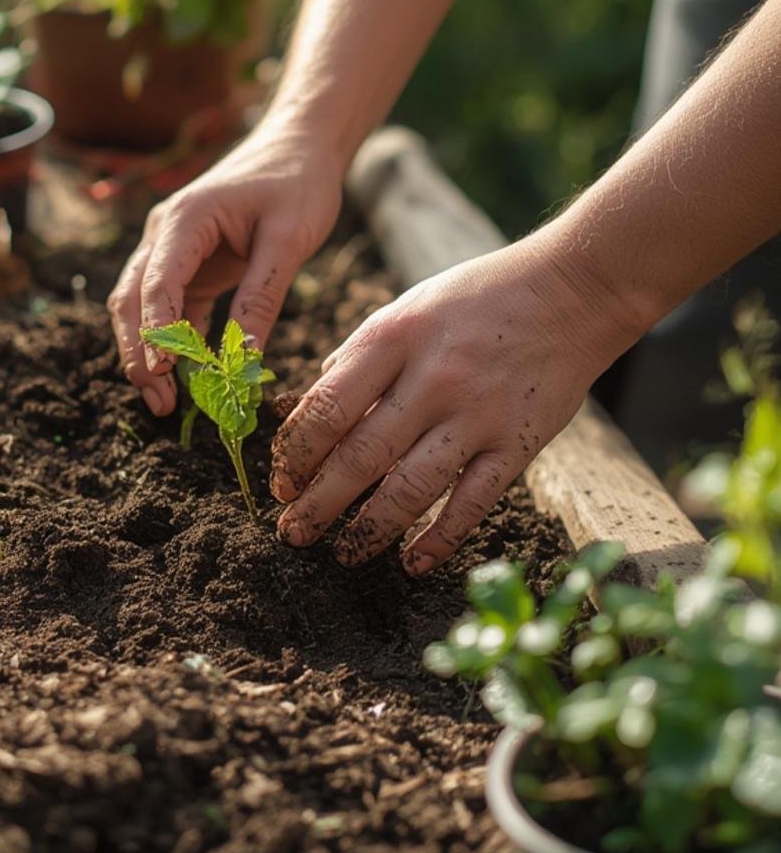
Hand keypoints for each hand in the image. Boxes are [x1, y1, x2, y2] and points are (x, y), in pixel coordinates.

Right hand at [108, 127, 344, 414]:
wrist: (301, 146)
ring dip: (151, 355)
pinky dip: (179, 344)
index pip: (156, 284)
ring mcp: (174, 252)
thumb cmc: (297, 182)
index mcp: (184, 221)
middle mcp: (166, 235)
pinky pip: (175, 311)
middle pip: (133, 301)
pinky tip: (192, 380)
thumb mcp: (288, 240)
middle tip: (159, 403)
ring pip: (145, 309)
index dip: (156, 333)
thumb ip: (261, 297)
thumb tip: (243, 359)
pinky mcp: (192, 266)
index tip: (164, 374)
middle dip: (139, 354)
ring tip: (167, 404)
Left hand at [270, 237, 639, 574]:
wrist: (571, 290)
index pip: (327, 408)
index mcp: (393, 338)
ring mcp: (477, 413)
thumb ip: (359, 359)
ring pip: (411, 488)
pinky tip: (413, 563)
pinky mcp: (518, 441)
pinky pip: (473, 501)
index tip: (280, 483)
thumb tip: (304, 410)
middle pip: (360, 456)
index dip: (296, 454)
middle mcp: (432, 378)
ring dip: (369, 530)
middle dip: (318, 503)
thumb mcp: (406, 310)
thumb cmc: (475, 301)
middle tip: (292, 532)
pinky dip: (441, 539)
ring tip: (343, 555)